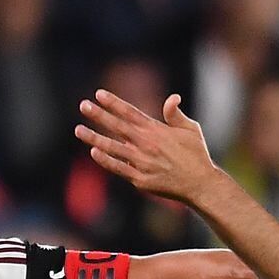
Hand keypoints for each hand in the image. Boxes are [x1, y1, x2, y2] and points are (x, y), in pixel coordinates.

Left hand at [74, 90, 219, 202]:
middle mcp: (146, 144)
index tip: (99, 94)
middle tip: (83, 105)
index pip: (130, 112)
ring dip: (94, 137)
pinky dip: (106, 160)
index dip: (114, 102)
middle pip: (118, 126)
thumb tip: (172, 97)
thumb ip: (176, 114)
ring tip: (78, 129)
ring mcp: (141, 162)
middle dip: (99, 115)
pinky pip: (118, 168)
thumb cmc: (196, 155)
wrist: (200, 184)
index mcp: (157, 130)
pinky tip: (93, 152)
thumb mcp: (191, 129)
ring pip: (113, 147)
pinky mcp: (139, 179)